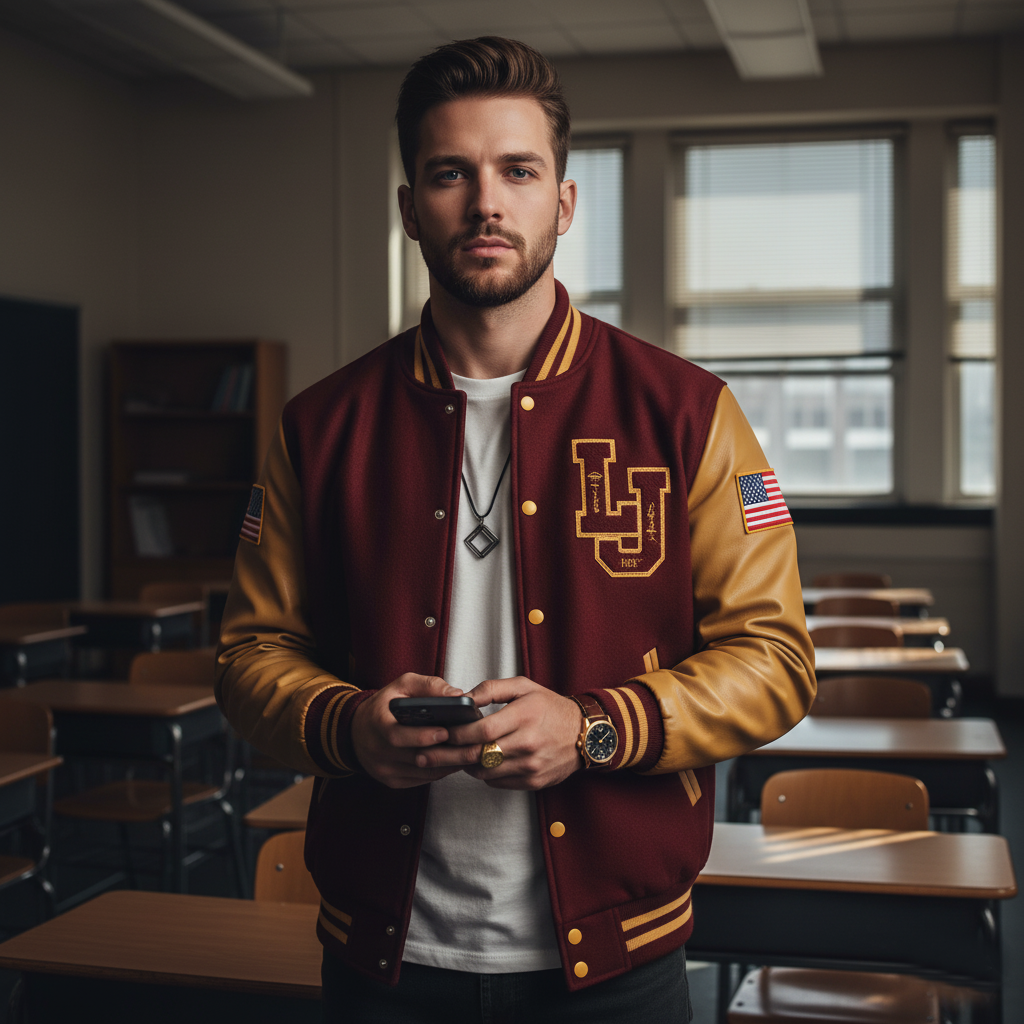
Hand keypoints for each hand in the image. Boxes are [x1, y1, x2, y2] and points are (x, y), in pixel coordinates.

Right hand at [351, 673, 464, 788]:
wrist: (357, 731)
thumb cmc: (384, 705)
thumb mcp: (402, 686)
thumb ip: (428, 686)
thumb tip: (457, 694)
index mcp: (377, 724)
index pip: (397, 736)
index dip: (422, 736)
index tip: (446, 732)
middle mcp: (378, 750)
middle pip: (417, 758)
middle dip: (449, 755)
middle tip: (474, 749)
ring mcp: (384, 769)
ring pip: (423, 772)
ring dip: (450, 765)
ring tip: (472, 755)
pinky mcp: (392, 781)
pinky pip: (422, 780)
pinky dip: (441, 772)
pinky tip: (457, 762)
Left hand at [416, 676, 582, 789]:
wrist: (586, 734)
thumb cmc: (551, 707)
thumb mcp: (524, 686)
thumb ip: (491, 688)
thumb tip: (463, 697)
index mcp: (525, 716)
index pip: (482, 730)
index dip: (458, 733)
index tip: (442, 731)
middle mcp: (528, 744)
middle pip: (479, 755)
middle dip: (448, 755)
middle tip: (427, 753)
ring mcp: (531, 766)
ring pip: (485, 772)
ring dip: (464, 765)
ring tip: (450, 757)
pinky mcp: (533, 782)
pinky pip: (498, 782)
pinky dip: (484, 773)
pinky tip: (477, 762)